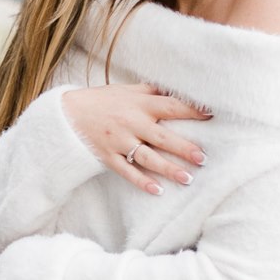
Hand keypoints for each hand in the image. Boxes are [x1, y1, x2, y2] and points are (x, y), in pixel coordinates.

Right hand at [61, 84, 209, 193]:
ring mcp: (120, 142)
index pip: (171, 106)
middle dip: (184, 148)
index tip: (212, 114)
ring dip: (168, 169)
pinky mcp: (109, 157)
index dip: (192, 110)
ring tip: (188, 178)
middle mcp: (132, 123)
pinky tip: (158, 190)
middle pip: (163, 137)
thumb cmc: (103, 101)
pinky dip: (142, 182)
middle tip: (203, 158)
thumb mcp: (128, 91)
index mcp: (140, 105)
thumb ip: (152, 92)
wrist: (68, 114)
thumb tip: (178, 89)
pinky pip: (127, 172)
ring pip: (148, 158)